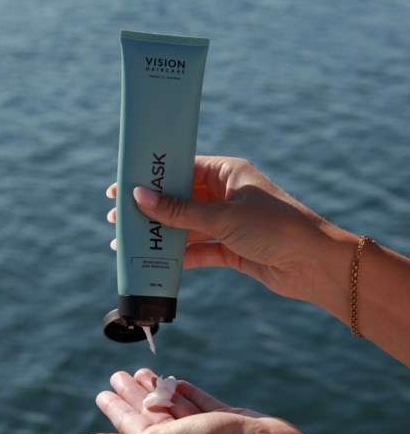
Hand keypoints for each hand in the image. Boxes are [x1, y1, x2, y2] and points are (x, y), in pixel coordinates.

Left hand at [59, 369, 322, 433]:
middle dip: (132, 393)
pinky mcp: (222, 416)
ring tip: (144, 370)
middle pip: (147, 410)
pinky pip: (198, 399)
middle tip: (118, 374)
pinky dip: (186, 390)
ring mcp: (200, 425)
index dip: (114, 408)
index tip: (102, 392)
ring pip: (171, 403)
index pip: (127, 423)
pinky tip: (179, 381)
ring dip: (157, 388)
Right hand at [107, 155, 353, 302]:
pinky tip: (156, 261)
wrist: (314, 264)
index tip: (124, 184)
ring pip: (187, 226)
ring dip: (162, 234)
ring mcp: (230, 223)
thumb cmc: (275, 227)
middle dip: (152, 208)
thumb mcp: (223, 216)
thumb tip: (140, 198)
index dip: (153, 177)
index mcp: (229, 173)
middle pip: (181, 199)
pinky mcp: (233, 249)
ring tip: (129, 240)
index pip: (183, 168)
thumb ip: (180, 211)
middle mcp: (228, 195)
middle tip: (118, 216)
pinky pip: (199, 249)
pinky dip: (179, 256)